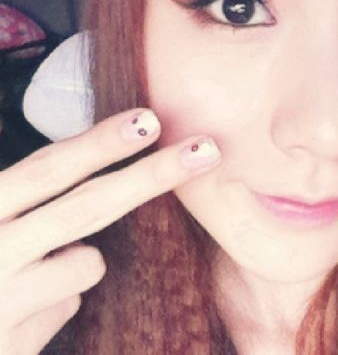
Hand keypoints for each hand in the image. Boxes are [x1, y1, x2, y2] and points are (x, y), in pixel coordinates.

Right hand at [0, 108, 220, 354]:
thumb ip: (30, 205)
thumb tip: (102, 193)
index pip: (49, 169)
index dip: (101, 143)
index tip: (149, 119)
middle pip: (86, 207)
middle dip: (150, 176)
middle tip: (203, 150)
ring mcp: (1, 296)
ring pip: (89, 263)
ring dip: (81, 263)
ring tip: (33, 276)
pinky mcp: (14, 340)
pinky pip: (69, 305)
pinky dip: (57, 302)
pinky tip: (21, 313)